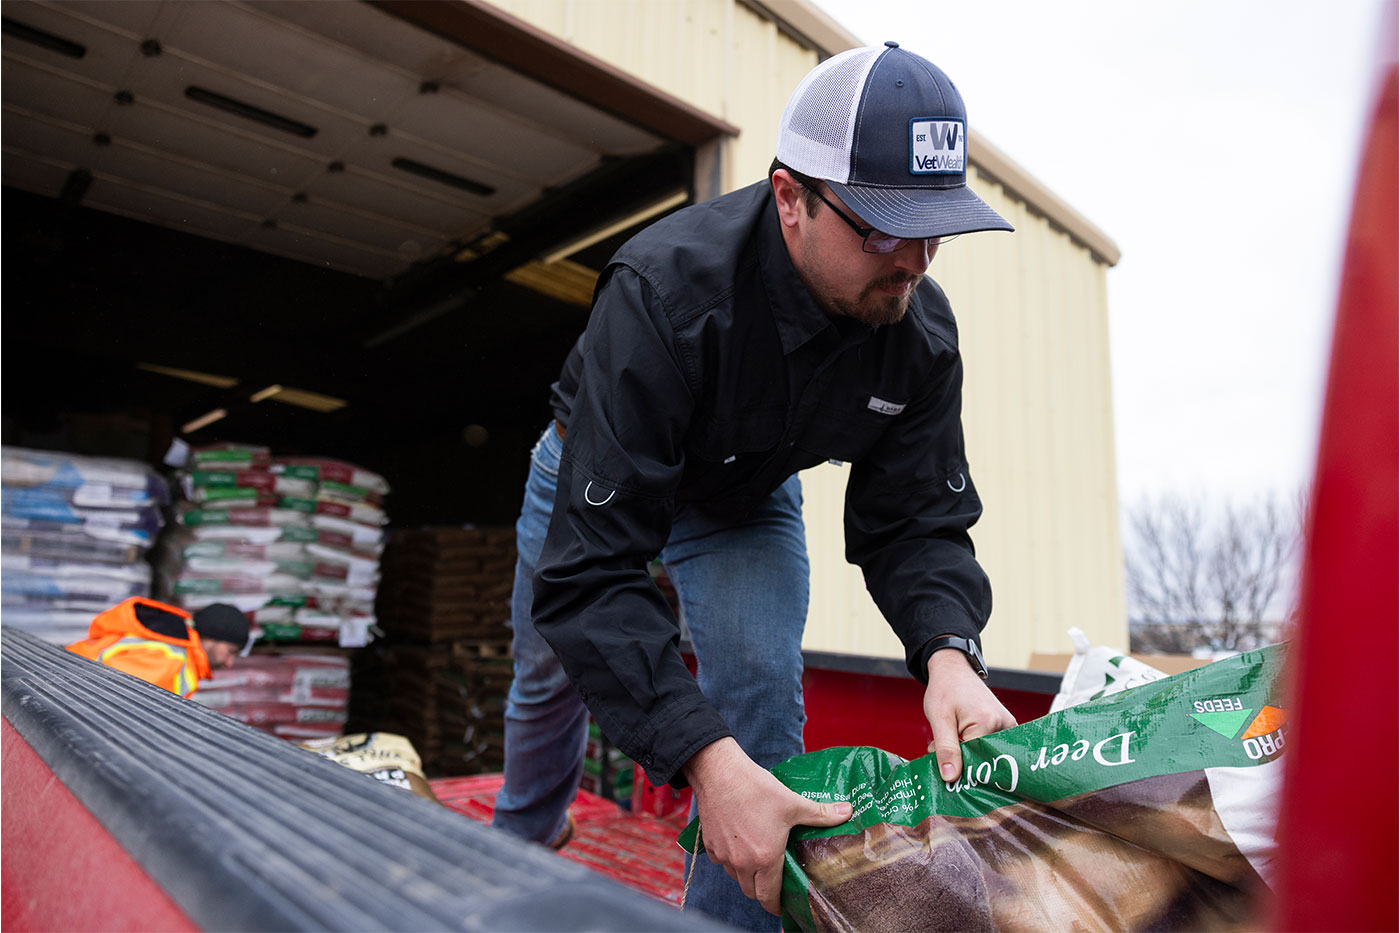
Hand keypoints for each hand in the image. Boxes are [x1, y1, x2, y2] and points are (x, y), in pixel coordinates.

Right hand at [682, 737, 852, 914]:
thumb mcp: (793, 802)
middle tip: (774, 881)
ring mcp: (723, 855)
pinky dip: (731, 859)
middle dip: (763, 892)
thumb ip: (821, 813)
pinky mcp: (709, 845)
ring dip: (747, 875)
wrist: (719, 773)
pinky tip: (740, 843)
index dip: (777, 905)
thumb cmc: (756, 788)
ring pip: (736, 877)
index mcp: (764, 858)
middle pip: (751, 892)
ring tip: (759, 859)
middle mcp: (741, 863)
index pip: (768, 897)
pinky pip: (722, 862)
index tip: (783, 904)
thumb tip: (848, 811)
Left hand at [924, 647, 1017, 782]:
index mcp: (988, 723)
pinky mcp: (1007, 727)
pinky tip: (961, 742)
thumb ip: (946, 748)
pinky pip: (993, 746)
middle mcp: (1004, 725)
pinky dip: (976, 748)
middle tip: (943, 756)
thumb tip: (951, 777)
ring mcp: (1008, 726)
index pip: (977, 762)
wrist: (953, 670)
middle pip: (985, 759)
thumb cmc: (945, 689)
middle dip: (964, 762)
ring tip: (951, 742)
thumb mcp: (939, 718)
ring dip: (968, 755)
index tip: (944, 772)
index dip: (959, 769)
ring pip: (988, 754)